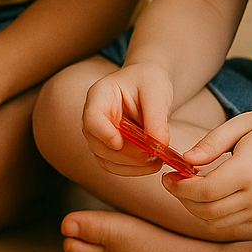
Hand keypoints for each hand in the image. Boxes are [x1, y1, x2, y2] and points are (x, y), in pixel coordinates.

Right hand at [81, 61, 178, 177]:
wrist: (149, 84)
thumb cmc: (150, 81)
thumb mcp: (156, 92)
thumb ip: (156, 117)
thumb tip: (160, 145)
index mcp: (99, 95)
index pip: (92, 118)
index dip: (103, 133)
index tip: (119, 143)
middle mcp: (94, 117)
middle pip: (98, 143)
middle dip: (126, 154)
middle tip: (153, 154)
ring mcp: (100, 134)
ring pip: (106, 159)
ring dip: (131, 165)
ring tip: (157, 159)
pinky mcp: (110, 148)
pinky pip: (116, 166)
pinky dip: (134, 170)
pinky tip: (152, 164)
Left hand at [166, 110, 251, 235]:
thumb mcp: (241, 124)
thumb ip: (211, 143)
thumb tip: (185, 159)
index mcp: (248, 171)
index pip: (205, 191)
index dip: (179, 187)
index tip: (167, 176)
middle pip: (207, 211)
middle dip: (182, 199)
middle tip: (173, 181)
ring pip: (216, 223)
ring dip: (195, 209)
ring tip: (188, 188)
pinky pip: (230, 225)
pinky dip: (212, 216)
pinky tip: (208, 196)